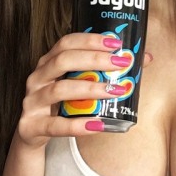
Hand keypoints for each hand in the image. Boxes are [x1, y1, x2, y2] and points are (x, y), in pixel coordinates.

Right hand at [16, 32, 152, 148]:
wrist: (32, 135)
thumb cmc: (59, 105)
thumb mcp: (77, 85)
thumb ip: (103, 73)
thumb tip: (144, 58)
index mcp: (47, 63)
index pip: (66, 43)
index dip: (89, 40)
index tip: (115, 43)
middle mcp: (37, 78)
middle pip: (62, 61)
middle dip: (93, 60)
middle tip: (120, 63)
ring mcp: (32, 102)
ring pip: (59, 90)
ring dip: (90, 89)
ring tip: (115, 91)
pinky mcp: (30, 126)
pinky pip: (56, 125)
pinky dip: (77, 125)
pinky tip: (98, 124)